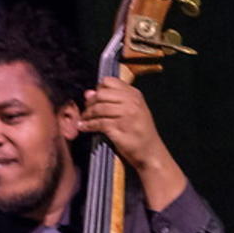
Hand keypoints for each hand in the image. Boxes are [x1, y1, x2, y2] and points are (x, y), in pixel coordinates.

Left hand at [77, 76, 185, 207]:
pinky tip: (83, 127)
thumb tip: (88, 93)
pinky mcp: (119, 128)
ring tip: (83, 119)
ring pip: (98, 108)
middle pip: (101, 94)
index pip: (110, 81)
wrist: (150, 151)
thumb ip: (112, 100)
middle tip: (86, 110)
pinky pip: (98, 123)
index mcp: (134, 94)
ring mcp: (126, 114)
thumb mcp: (131, 110)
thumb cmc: (138, 130)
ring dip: (87, 114)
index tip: (94, 98)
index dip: (98, 89)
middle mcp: (132, 102)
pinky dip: (87, 125)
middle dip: (90, 102)